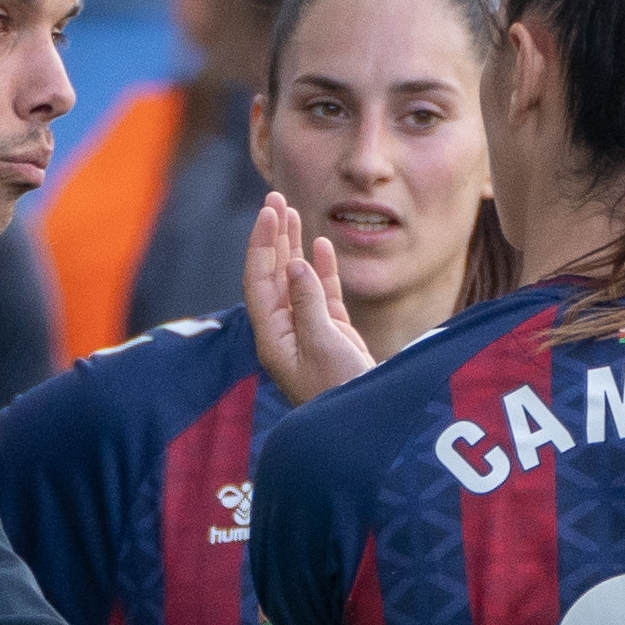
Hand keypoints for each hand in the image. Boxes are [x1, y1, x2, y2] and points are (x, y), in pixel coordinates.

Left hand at [244, 192, 376, 405]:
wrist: (365, 426)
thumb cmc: (341, 392)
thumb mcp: (322, 345)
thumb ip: (308, 303)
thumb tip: (294, 265)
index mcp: (273, 337)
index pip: (259, 280)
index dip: (262, 244)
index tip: (269, 211)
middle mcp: (285, 333)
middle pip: (273, 275)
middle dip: (274, 237)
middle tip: (277, 199)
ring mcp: (309, 334)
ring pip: (296, 281)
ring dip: (293, 247)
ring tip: (294, 213)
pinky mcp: (332, 337)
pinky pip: (322, 296)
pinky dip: (321, 270)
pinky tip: (320, 246)